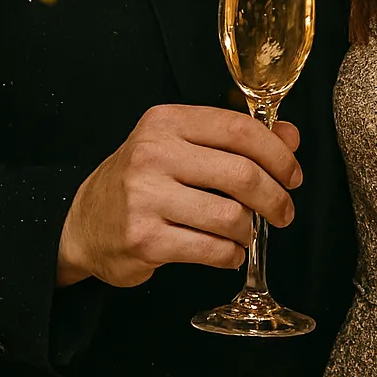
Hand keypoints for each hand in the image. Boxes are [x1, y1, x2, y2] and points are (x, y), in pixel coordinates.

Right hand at [56, 104, 301, 288]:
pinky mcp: (144, 239)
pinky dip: (230, 255)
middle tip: (285, 211)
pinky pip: (209, 249)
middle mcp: (154, 154)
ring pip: (229, 216)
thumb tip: (290, 136)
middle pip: (240, 174)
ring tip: (248, 233)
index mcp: (168, 122)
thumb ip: (236, 138)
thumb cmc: (143, 178)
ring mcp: (146, 198)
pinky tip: (229, 252)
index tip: (293, 174)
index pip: (239, 129)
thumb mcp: (182, 144)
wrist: (83, 220)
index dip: (277, 154)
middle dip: (275, 197)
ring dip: (250, 230)